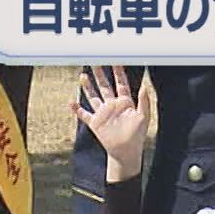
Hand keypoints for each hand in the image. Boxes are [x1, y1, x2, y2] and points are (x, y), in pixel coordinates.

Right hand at [73, 66, 151, 180]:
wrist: (126, 152)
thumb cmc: (137, 136)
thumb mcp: (143, 117)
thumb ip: (144, 101)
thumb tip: (143, 86)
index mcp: (125, 102)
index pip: (121, 84)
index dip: (118, 73)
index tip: (116, 61)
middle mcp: (112, 105)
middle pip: (105, 86)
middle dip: (100, 75)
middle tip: (96, 62)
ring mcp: (103, 114)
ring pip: (93, 97)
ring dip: (88, 87)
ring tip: (83, 76)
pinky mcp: (95, 123)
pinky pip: (84, 114)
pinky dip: (76, 109)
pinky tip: (70, 102)